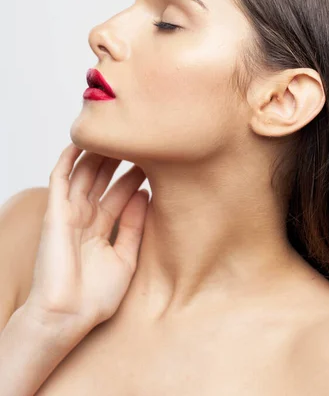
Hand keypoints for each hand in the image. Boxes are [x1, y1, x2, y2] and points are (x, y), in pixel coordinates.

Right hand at [24, 143, 148, 330]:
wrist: (68, 316)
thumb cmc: (94, 298)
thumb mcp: (126, 258)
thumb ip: (134, 226)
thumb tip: (145, 196)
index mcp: (100, 230)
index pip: (118, 194)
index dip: (133, 177)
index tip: (153, 160)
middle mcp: (84, 219)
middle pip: (101, 179)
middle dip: (116, 158)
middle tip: (135, 139)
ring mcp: (68, 214)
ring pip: (83, 174)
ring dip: (97, 154)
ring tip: (114, 133)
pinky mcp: (55, 213)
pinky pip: (59, 179)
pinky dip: (68, 160)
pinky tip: (80, 143)